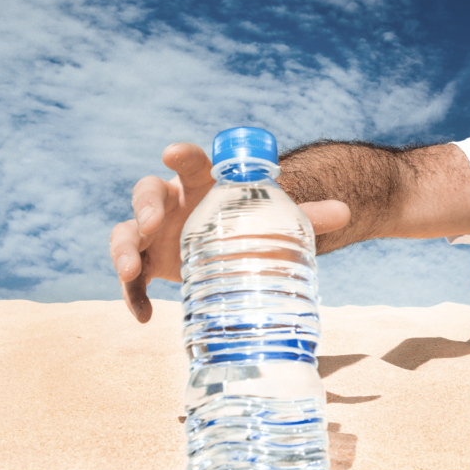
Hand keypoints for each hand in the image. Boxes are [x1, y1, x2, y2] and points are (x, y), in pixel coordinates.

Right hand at [109, 143, 350, 322]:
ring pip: (125, 232)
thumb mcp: (272, 221)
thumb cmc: (246, 225)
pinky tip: (143, 316)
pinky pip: (130, 278)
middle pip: (146, 193)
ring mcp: (153, 233)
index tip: (172, 152)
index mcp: (200, 184)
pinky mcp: (147, 262)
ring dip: (123, 249)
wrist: (227, 250)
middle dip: (143, 206)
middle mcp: (170, 203)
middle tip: (150, 223)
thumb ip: (306, 215)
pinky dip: (132, 295)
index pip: (188, 163)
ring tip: (131, 270)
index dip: (180, 155)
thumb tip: (346, 210)